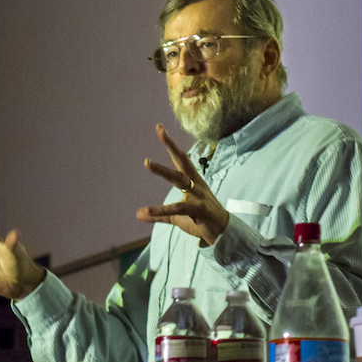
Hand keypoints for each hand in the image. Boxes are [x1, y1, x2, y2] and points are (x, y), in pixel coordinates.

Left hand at [136, 124, 228, 245]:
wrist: (224, 233)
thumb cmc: (202, 220)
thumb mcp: (177, 216)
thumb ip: (158, 214)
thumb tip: (138, 214)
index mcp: (193, 181)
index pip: (180, 159)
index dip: (170, 144)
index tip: (160, 128)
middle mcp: (196, 184)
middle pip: (182, 161)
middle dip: (171, 145)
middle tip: (160, 130)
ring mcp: (199, 196)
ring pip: (179, 179)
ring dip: (162, 170)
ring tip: (146, 162)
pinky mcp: (199, 210)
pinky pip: (177, 209)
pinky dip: (160, 210)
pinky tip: (146, 211)